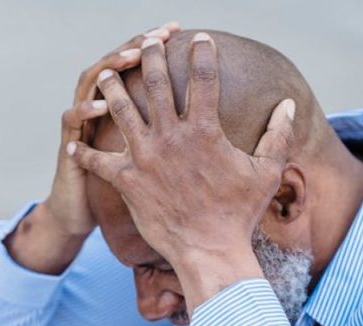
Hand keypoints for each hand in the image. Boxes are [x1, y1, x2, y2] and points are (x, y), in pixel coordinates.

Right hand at [43, 21, 181, 236]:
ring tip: (130, 57)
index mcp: (123, 110)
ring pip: (90, 84)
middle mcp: (100, 107)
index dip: (157, 47)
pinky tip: (100, 107)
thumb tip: (216, 127)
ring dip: (109, 69)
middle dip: (138, 47)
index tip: (180, 32)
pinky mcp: (71, 148)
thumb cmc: (122, 188)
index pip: (141, 66)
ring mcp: (82, 124)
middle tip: (159, 36)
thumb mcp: (145, 158)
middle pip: (117, 64)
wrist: (82, 211)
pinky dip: (83, 112)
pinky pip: (72, 124)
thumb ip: (170, 136)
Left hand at [67, 32, 294, 312]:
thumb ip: (278, 135)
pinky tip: (73, 144)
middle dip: (149, 56)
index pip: (203, 78)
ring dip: (111, 89)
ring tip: (106, 74)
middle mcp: (171, 137)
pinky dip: (84, 153)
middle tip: (145, 41)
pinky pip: (98, 162)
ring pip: (121, 111)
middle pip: (154, 83)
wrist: (210, 251)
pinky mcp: (127, 180)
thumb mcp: (266, 172)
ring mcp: (146, 157)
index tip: (200, 38)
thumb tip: (289, 104)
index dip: (202, 53)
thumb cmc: (240, 214)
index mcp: (204, 130)